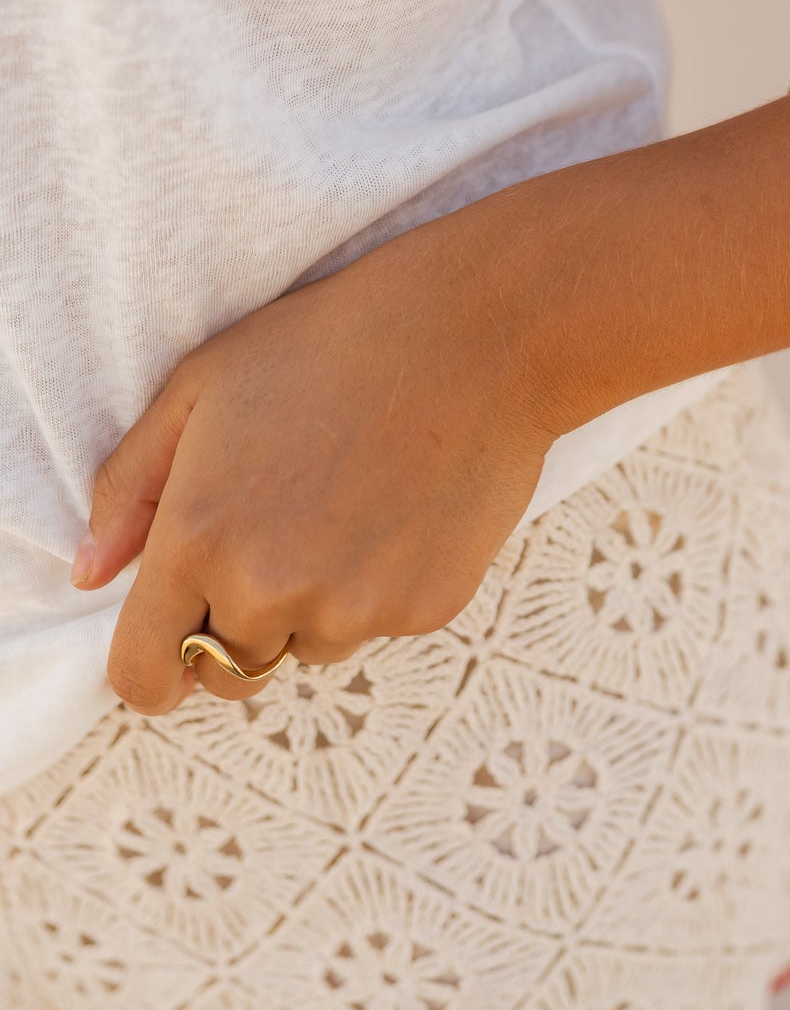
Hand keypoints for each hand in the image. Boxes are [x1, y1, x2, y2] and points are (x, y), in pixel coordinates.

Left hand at [72, 212, 557, 714]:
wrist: (476, 335)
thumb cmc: (332, 344)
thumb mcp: (201, 387)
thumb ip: (130, 488)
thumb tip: (92, 576)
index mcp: (198, 539)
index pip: (145, 674)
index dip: (151, 673)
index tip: (169, 659)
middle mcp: (269, 590)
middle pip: (229, 670)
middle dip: (237, 625)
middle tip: (278, 536)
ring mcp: (353, 607)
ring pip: (308, 647)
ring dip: (312, 604)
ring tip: (349, 505)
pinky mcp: (423, 610)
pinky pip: (378, 626)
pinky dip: (380, 586)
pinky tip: (399, 507)